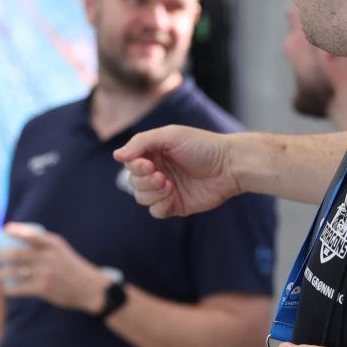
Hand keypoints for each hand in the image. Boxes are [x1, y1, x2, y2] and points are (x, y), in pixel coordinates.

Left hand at [0, 224, 107, 312]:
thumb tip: (21, 238)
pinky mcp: (43, 288)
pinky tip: (5, 289)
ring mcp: (45, 273)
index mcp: (54, 244)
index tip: (4, 230)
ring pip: (14, 272)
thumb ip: (45, 244)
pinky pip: (20, 288)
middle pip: (16, 254)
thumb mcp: (62, 250)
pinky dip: (9, 289)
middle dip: (0, 255)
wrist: (90, 288)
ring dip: (0, 273)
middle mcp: (48, 257)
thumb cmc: (73, 268)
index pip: (30, 234)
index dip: (15, 231)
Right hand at [114, 125, 240, 218]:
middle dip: (144, 181)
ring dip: (152, 193)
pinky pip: (156, 211)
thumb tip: (117, 155)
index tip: (148, 165)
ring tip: (169, 185)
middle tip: (162, 176)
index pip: (130, 164)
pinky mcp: (176, 205)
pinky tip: (172, 196)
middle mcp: (158, 171)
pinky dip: (160, 205)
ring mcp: (166, 190)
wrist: (229, 166)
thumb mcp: (170, 135)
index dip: (135, 167)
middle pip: (133, 183)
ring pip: (142, 198)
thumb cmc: (202, 146)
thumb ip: (141, 142)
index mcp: (154, 153)